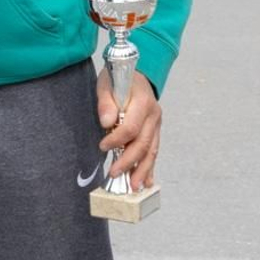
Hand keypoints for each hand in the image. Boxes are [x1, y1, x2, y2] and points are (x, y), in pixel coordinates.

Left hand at [96, 68, 161, 189]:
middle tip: (114, 174)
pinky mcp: (155, 130)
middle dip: (129, 161)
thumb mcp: (106, 83)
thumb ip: (106, 102)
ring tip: (134, 186)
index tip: (102, 146)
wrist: (135, 73)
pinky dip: (150, 166)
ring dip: (143, 170)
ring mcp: (156, 123)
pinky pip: (154, 150)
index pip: (131, 128)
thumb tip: (106, 122)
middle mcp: (154, 115)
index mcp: (143, 102)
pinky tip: (147, 181)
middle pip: (143, 143)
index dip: (116, 140)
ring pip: (152, 150)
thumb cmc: (118, 78)